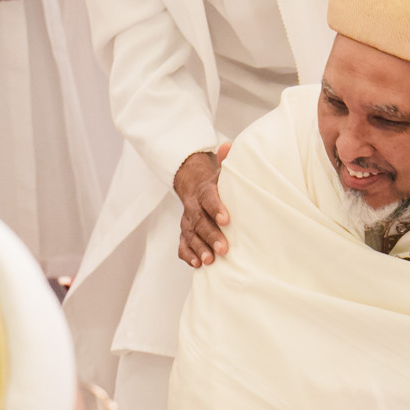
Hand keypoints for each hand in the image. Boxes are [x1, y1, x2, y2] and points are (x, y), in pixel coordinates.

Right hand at [174, 145, 231, 267]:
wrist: (194, 187)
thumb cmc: (216, 184)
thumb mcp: (221, 171)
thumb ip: (225, 160)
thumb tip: (227, 145)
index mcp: (205, 191)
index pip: (209, 199)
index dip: (216, 209)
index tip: (226, 220)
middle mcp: (193, 207)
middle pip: (201, 221)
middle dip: (211, 236)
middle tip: (223, 249)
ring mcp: (187, 221)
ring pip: (191, 235)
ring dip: (200, 248)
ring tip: (210, 260)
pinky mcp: (184, 233)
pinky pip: (183, 245)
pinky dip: (188, 254)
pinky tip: (197, 264)